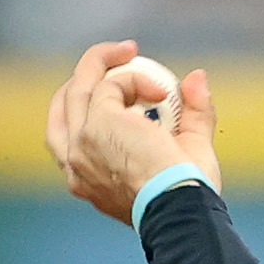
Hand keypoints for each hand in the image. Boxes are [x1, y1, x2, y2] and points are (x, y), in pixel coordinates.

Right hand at [46, 40, 221, 225]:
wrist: (180, 212)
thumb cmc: (187, 198)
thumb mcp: (190, 152)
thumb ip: (193, 115)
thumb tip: (198, 78)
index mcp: (85, 178)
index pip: (69, 132)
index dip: (90, 104)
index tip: (123, 93)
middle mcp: (74, 161)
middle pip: (65, 103)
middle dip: (89, 74)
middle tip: (122, 57)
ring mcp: (82, 141)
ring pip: (79, 86)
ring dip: (102, 61)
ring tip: (129, 51)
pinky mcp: (99, 122)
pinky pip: (110, 84)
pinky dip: (134, 79)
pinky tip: (159, 91)